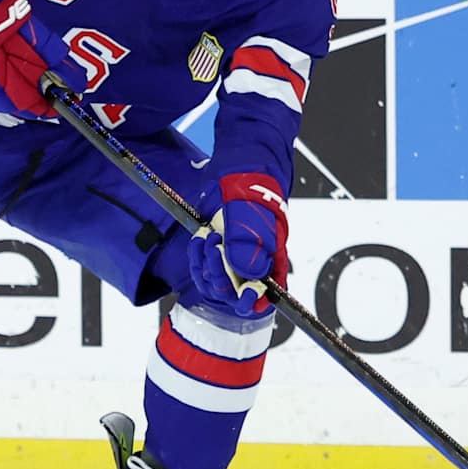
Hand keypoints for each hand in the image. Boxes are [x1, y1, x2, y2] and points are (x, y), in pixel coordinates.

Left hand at [187, 173, 288, 317]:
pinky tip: (199, 239)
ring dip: (207, 265)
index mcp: (270, 260)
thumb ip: (251, 243)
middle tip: (216, 251)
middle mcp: (250, 264)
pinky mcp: (213, 250)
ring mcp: (230, 258)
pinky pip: (201, 267)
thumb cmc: (254, 190)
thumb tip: (249, 274)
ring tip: (208, 238)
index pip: (266, 294)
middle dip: (222, 277)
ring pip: (215, 282)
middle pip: (235, 292)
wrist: (237, 169)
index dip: (255, 299)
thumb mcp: (254, 215)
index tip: (247, 293)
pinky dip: (197, 256)